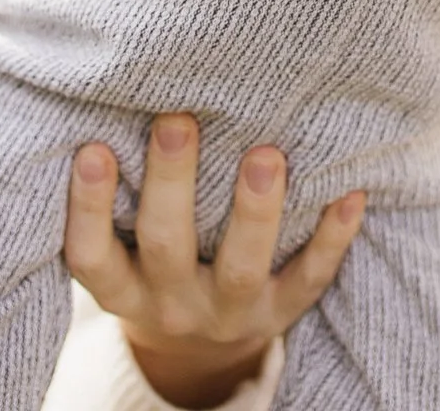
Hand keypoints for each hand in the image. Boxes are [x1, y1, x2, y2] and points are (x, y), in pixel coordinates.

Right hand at [64, 117, 363, 410]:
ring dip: (254, 211)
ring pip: (240, 267)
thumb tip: (116, 93)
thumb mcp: (125, 242)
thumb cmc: (154, 256)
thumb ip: (122, 189)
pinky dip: (332, 237)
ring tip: (265, 155)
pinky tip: (350, 192)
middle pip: (167, 247)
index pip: (93, 254)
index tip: (92, 148)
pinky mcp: (281, 311)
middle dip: (173, 183)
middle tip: (177, 119)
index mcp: (122, 287)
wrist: (202, 347)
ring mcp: (229, 312)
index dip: (88, 207)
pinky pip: (310, 278)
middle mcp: (170, 304)